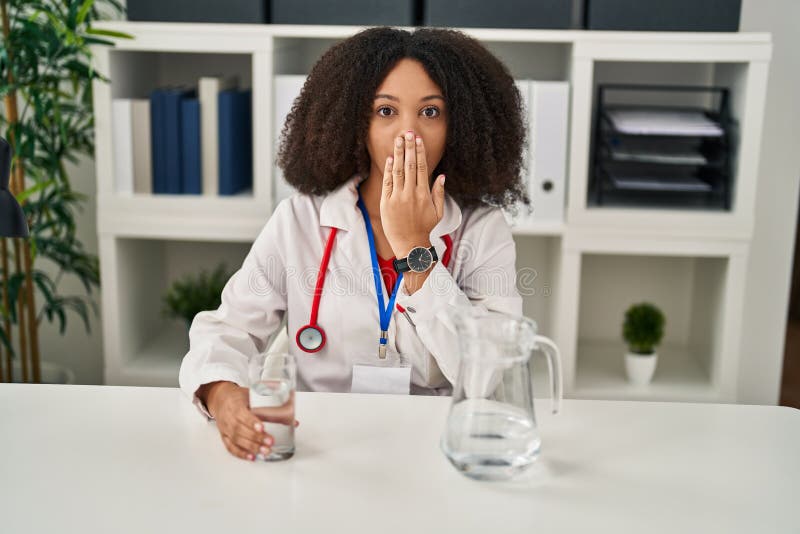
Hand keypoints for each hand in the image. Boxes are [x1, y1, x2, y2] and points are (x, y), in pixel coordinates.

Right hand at [200, 381, 298, 461]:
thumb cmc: (239, 396)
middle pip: (240, 430)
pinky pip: (231, 447)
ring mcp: (225, 428)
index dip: (252, 422)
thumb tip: (293, 421)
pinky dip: (241, 453)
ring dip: (251, 447)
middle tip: (270, 442)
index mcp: (235, 405)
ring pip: (236, 440)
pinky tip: (252, 457)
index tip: (262, 427)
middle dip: (256, 438)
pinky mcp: (224, 436)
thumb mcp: (252, 395)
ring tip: (265, 451)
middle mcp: (229, 417)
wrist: (221, 399)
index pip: (243, 414)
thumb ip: (271, 407)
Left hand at [380, 130, 445, 257]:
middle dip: (408, 148)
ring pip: (398, 171)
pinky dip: (388, 170)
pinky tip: (390, 158)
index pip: (421, 167)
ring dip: (398, 154)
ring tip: (398, 140)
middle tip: (407, 133)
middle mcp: (410, 193)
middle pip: (409, 165)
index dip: (419, 152)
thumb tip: (441, 176)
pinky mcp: (386, 202)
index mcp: (424, 194)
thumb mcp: (437, 212)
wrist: (409, 244)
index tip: (418, 140)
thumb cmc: (424, 227)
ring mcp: (397, 197)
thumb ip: (439, 193)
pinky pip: (387, 182)